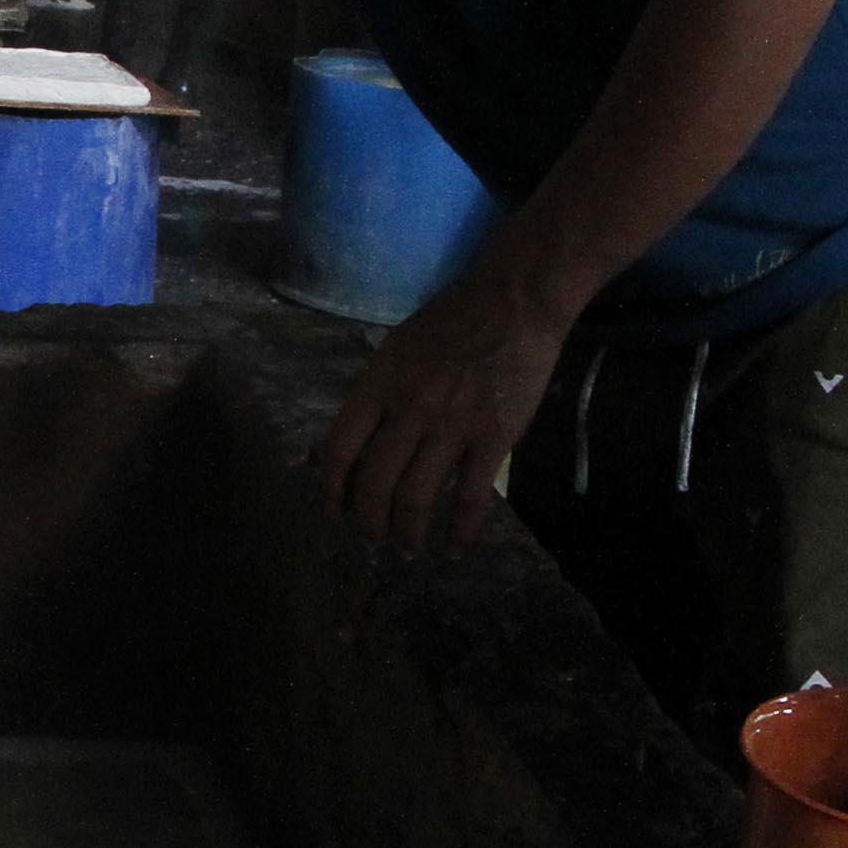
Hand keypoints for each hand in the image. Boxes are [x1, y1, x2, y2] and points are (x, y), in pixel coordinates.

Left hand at [318, 264, 574, 555]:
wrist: (515, 302)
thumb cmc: (455, 318)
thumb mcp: (398, 346)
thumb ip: (379, 389)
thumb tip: (361, 433)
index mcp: (380, 385)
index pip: (340, 448)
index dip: (332, 487)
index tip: (335, 509)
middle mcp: (409, 410)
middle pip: (375, 484)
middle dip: (368, 521)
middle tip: (373, 537)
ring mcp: (451, 427)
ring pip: (415, 499)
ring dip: (407, 532)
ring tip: (408, 546)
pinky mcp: (493, 438)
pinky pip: (469, 498)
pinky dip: (459, 530)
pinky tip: (454, 546)